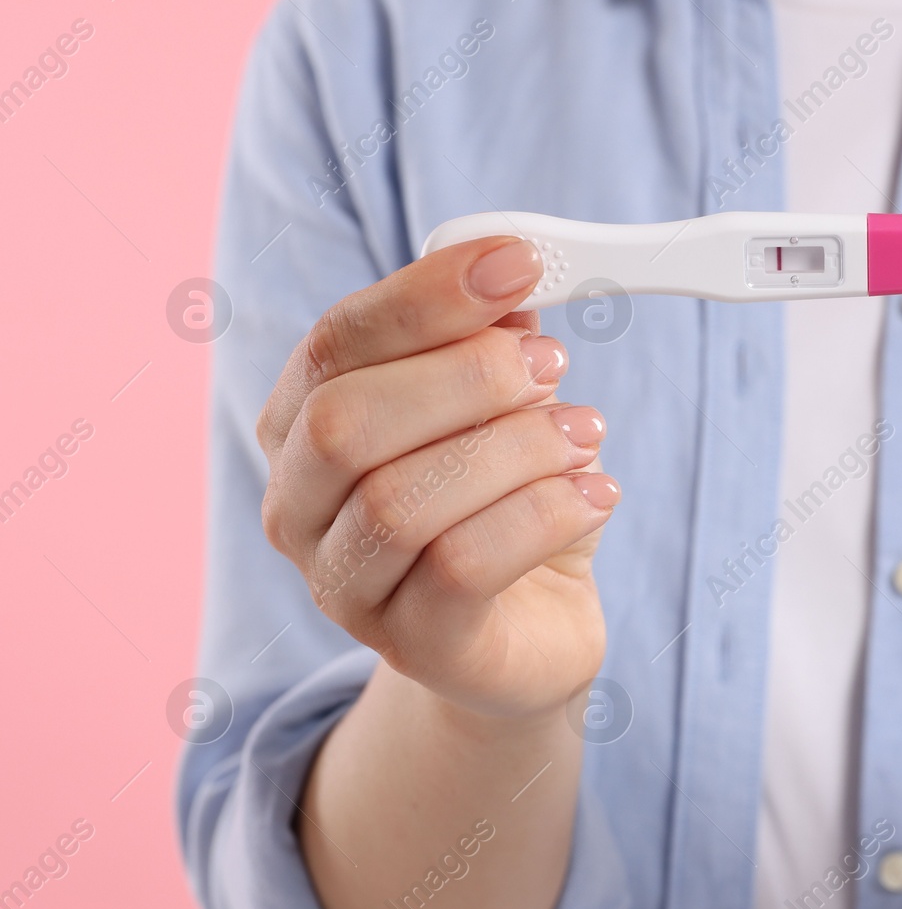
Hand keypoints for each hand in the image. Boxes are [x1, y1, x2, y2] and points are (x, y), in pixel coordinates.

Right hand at [257, 237, 617, 719]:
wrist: (529, 627)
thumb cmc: (502, 503)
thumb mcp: (501, 409)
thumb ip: (492, 342)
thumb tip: (511, 274)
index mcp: (300, 427)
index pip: (335, 343)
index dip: (426, 296)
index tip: (519, 263)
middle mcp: (297, 510)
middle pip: (345, 423)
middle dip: (465, 378)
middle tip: (554, 365)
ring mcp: (345, 588)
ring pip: (401, 502)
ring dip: (514, 450)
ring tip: (588, 434)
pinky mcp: (414, 644)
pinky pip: (462, 569)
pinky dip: (543, 514)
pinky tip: (597, 493)